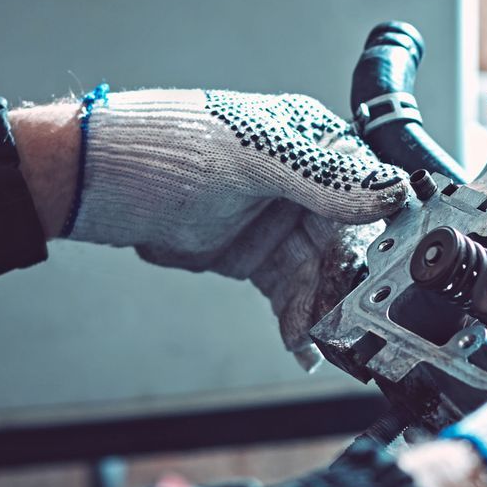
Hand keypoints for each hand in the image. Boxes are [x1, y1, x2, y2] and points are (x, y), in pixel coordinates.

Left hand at [52, 88, 407, 351]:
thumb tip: (391, 192)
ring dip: (324, 309)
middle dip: (349, 283)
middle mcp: (301, 180)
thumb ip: (323, 179)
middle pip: (349, 239)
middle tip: (350, 320)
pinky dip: (298, 321)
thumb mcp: (250, 158)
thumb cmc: (160, 147)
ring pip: (321, 273)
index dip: (381, 231)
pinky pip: (291, 294)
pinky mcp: (254, 256)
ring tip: (323, 341)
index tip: (389, 273)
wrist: (94, 186)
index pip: (367, 188)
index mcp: (309, 140)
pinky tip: (305, 345)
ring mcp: (277, 220)